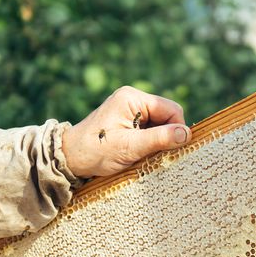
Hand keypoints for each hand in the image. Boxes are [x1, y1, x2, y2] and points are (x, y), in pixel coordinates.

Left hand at [62, 86, 189, 177]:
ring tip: (142, 155)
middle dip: (165, 136)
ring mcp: (129, 110)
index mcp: (133, 98)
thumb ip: (159, 139)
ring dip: (157, 142)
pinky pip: (149, 130)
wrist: (69, 158)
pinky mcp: (127, 122)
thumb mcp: (130, 147)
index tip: (172, 150)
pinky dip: (149, 143)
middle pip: (166, 116)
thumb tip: (187, 134)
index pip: (171, 109)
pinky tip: (138, 154)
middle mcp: (132, 99)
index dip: (176, 129)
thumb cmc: (96, 151)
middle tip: (154, 155)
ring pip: (159, 125)